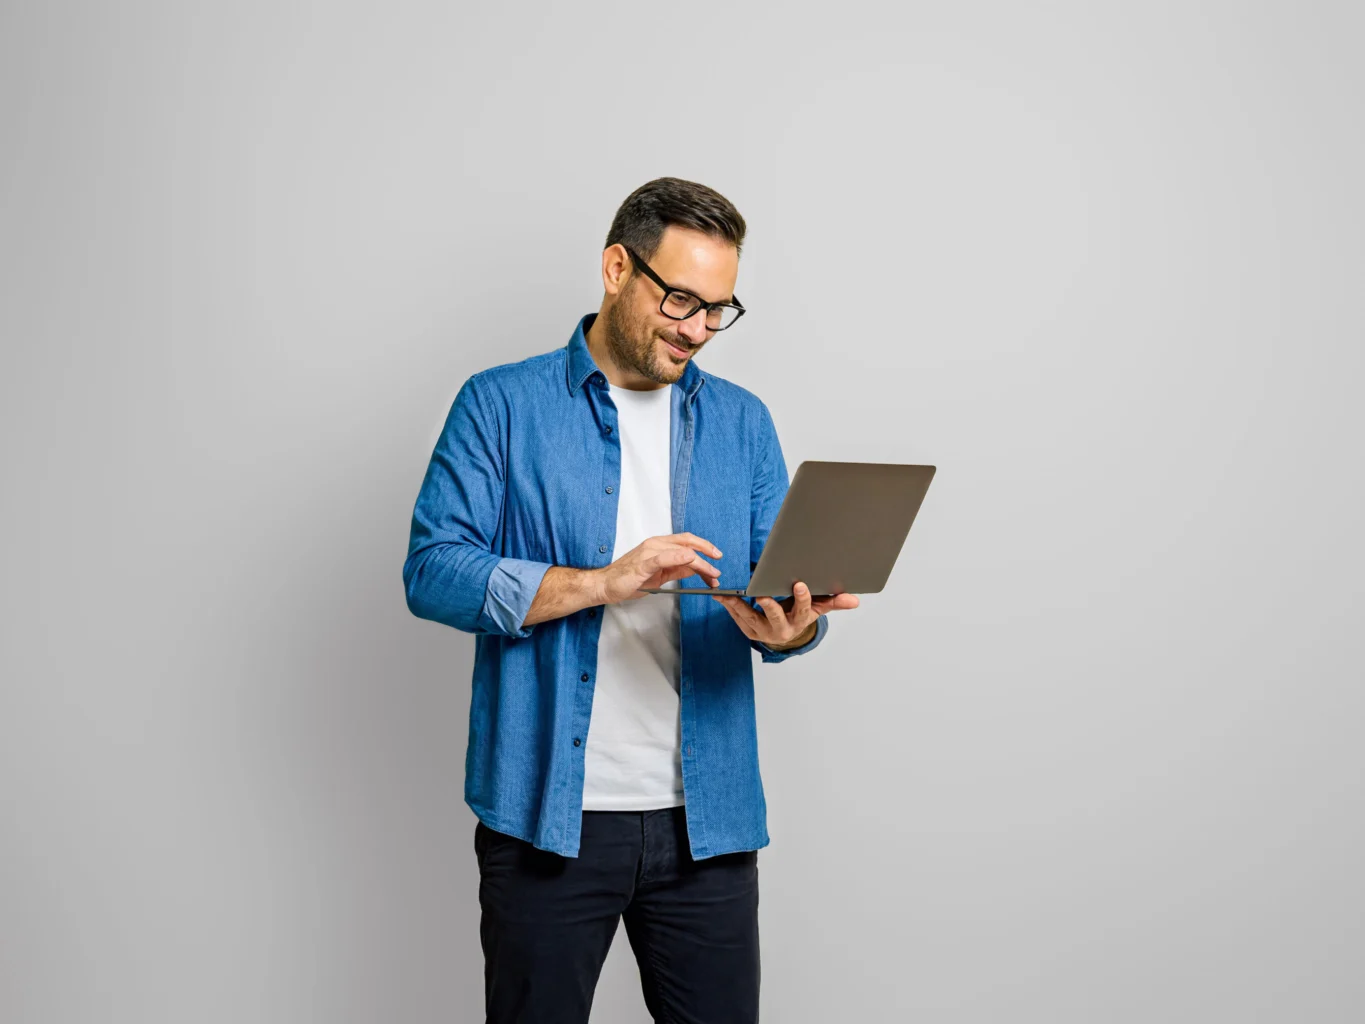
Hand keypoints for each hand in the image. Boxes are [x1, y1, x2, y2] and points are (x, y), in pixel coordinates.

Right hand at [593, 533, 723, 604]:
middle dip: (707, 553)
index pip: (687, 542)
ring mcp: (649, 552)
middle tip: (719, 566)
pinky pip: (663, 558)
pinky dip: (678, 557)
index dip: (704, 548)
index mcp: (659, 545)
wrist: (606, 585)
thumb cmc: (629, 579)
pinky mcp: (642, 564)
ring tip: (711, 573)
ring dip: (700, 562)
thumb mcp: (659, 575)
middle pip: (688, 544)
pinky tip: (691, 559)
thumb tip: (695, 568)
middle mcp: (655, 544)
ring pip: (680, 551)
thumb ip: (676, 569)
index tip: (716, 559)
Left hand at [711, 581, 858, 646]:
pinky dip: (730, 607)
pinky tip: (722, 596)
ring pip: (751, 618)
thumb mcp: (818, 609)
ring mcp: (764, 632)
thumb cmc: (800, 615)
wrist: (785, 634)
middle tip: (762, 595)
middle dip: (769, 606)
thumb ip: (834, 602)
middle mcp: (782, 629)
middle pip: (776, 617)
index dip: (803, 598)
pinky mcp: (749, 631)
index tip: (799, 584)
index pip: (804, 610)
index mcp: (800, 621)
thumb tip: (855, 600)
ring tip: (729, 594)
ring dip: (739, 605)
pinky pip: (738, 619)